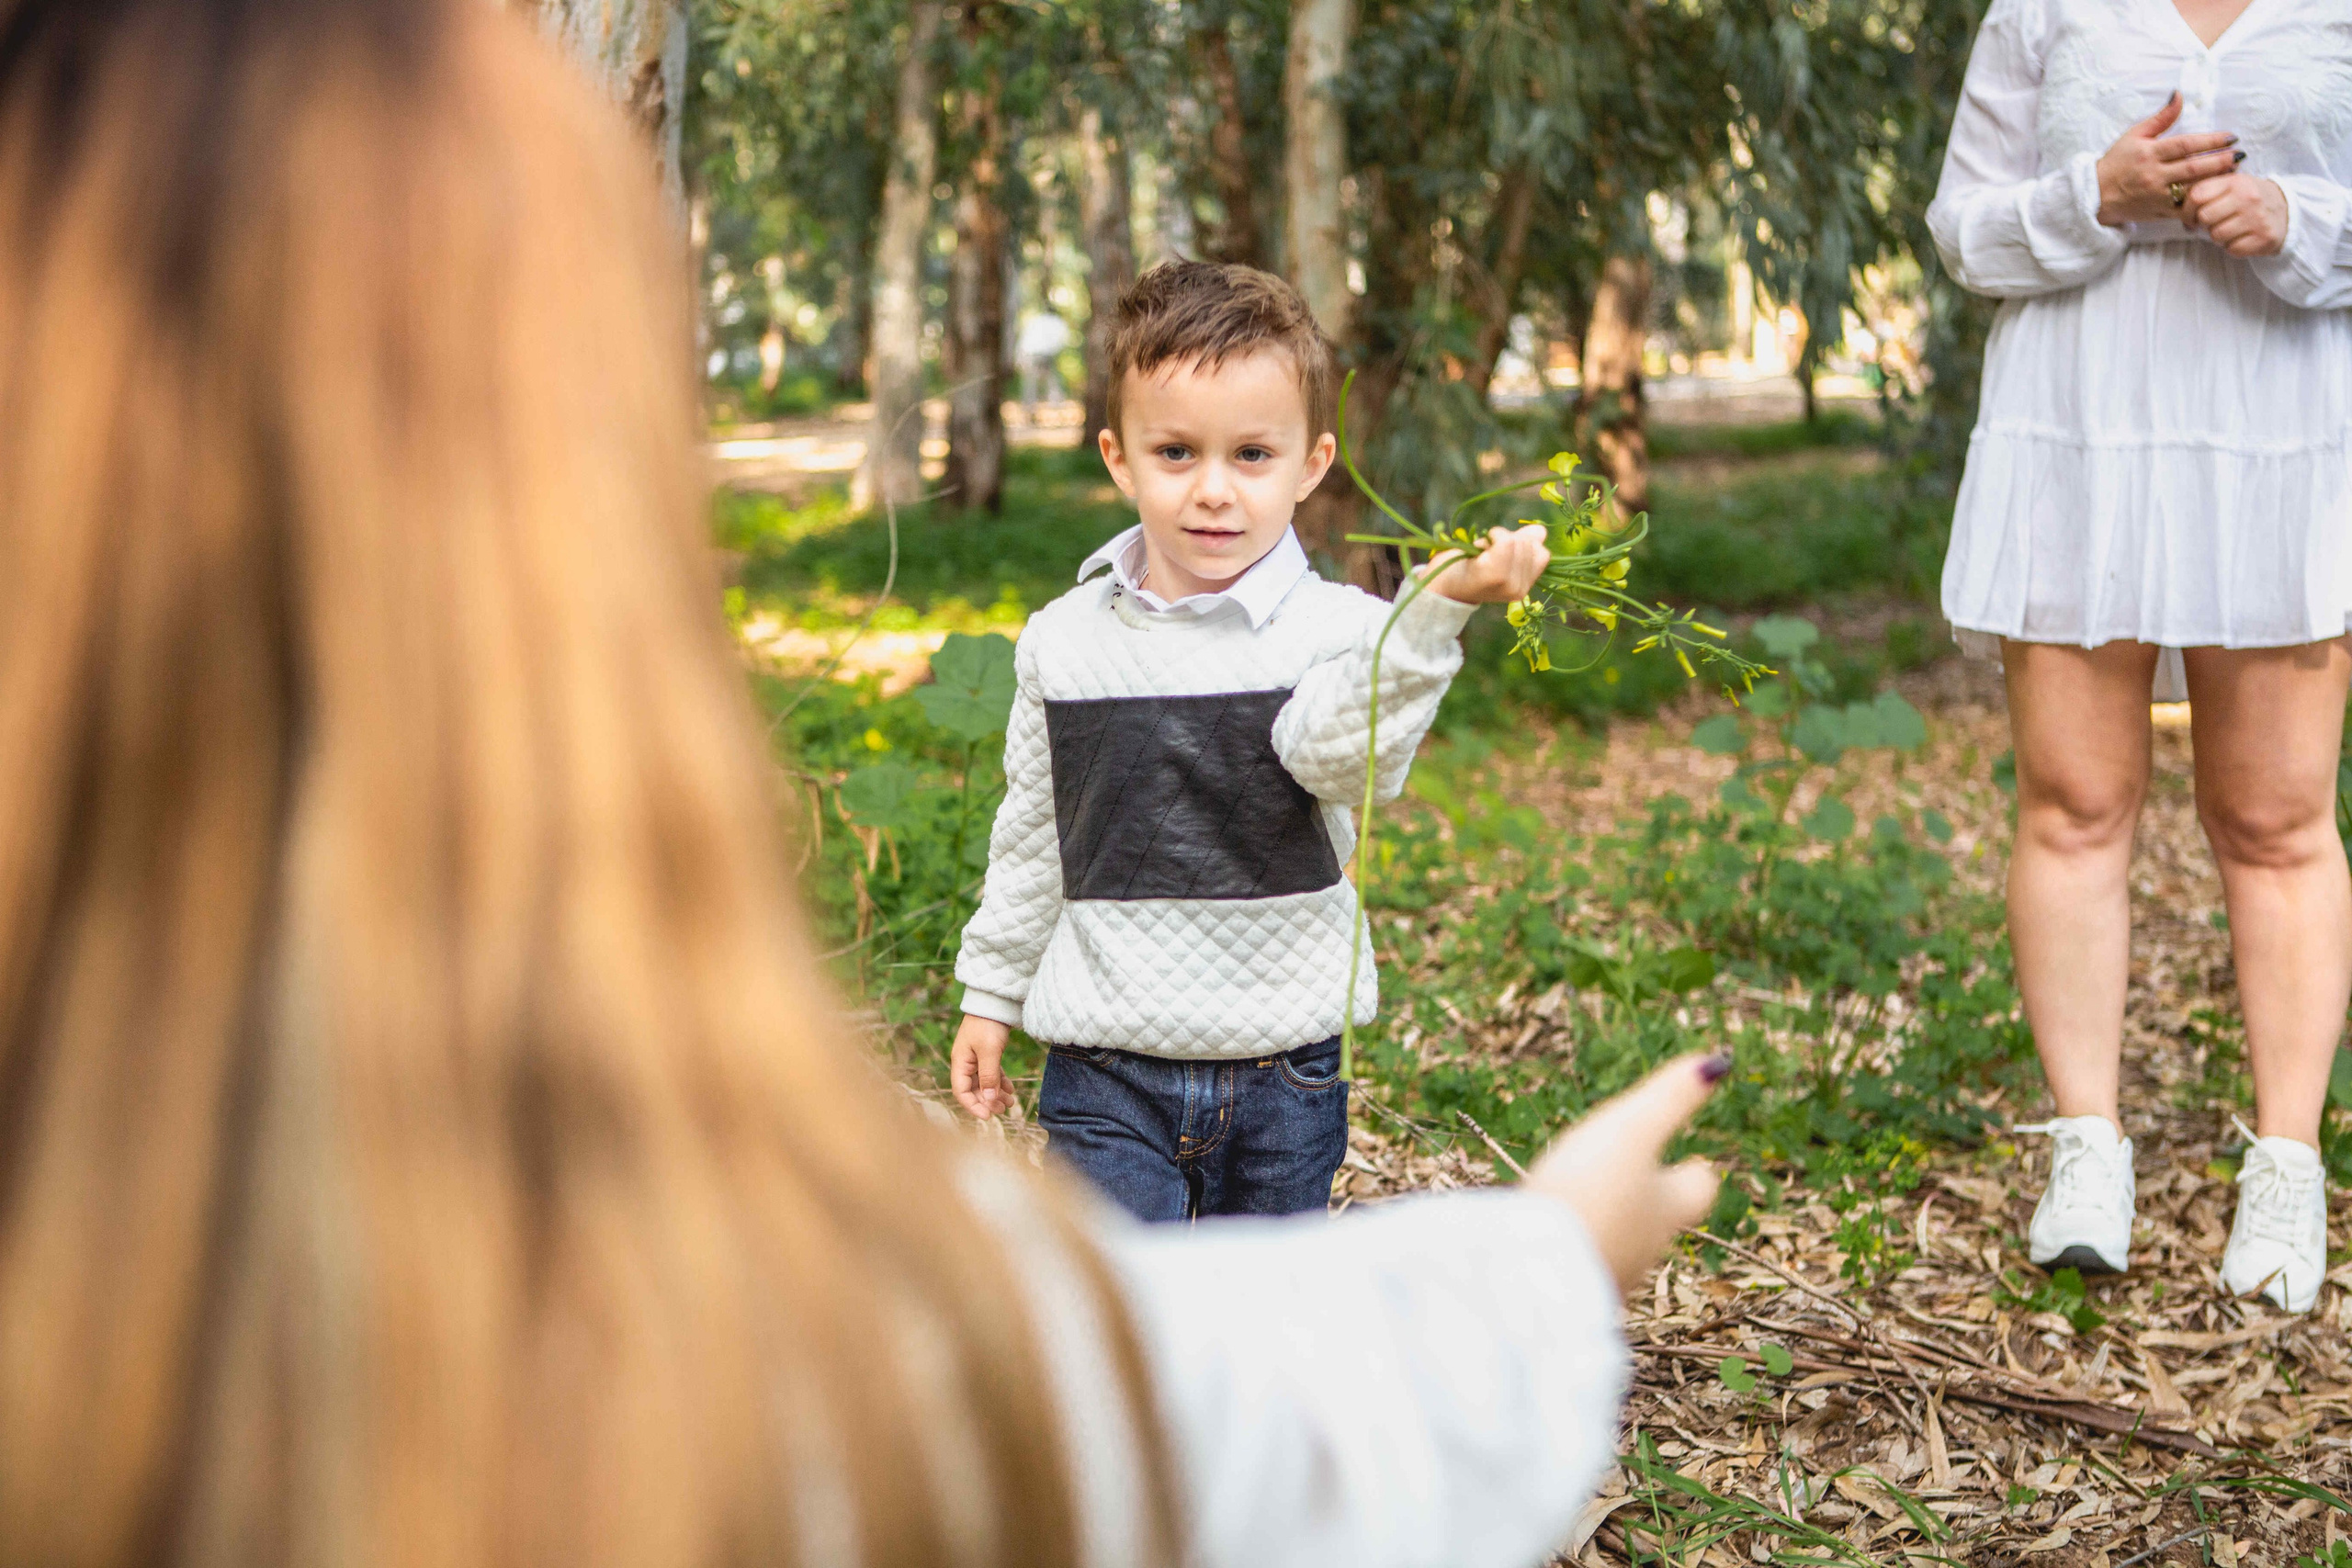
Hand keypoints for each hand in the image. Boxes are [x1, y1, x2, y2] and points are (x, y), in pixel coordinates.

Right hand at [952, 1014, 1015, 1117]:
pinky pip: (992, 1074)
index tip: (989, 1116)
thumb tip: (990, 1101)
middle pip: (974, 1090)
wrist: (995, 1001)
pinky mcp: (987, 1053)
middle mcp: (966, 1062)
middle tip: (1004, 1110)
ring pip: (984, 1083)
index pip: (961, 1092)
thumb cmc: (988, 1024)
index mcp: (960, 1062)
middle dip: (988, 1102)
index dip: (973, 1106)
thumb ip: (989, 1076)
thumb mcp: (989, 1051)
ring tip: (1011, 1102)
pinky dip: (1000, 1083)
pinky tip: (1011, 1089)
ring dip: (996, 1094)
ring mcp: (976, 1058)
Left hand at [1421, 523, 1550, 605]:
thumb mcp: (1498, 554)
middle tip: (1485, 554)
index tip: (1499, 551)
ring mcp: (1509, 585)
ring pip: (1517, 542)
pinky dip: (1492, 537)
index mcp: (1524, 586)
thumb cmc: (1465, 567)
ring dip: (1497, 538)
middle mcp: (1520, 590)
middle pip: (1529, 545)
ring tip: (1480, 554)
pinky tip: (1479, 550)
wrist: (1439, 585)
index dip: (1522, 543)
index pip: (1541, 553)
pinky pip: (1506, 542)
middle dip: (1507, 539)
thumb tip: (1540, 531)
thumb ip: (1521, 543)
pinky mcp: (1494, 575)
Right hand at [1522, 1052, 1726, 1292]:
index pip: (1700, 1188)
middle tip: (1635, 1176)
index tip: (1694, 1160)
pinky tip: (1550, 1241)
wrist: (1536, 1273)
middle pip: (1660, 1218)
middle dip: (1650, 1198)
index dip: (1696, 1172)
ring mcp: (1610, 1270)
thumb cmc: (1591, 1192)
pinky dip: (1575, 1246)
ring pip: (1620, 1241)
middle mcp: (1647, 1245)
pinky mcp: (1569, 1288)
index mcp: (1669, 1206)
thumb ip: (1671, 1098)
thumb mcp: (1632, 1131)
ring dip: (1610, 1222)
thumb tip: (1719, 1062)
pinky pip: (1580, 1261)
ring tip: (1587, 1204)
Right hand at [2094, 92, 2241, 226]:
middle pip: (2194, 167)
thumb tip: (2180, 94)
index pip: (2186, 145)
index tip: (2231, 137)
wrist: (2095, 196)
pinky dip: (2203, 203)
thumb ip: (2161, 117)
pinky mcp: (2158, 212)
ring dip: (2217, 181)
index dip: (2211, 141)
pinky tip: (2218, 196)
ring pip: (2192, 189)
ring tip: (2236, 172)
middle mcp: (2153, 175)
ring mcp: (2157, 196)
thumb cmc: (2116, 162)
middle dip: (2220, 161)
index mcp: (2148, 153)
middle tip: (2240, 154)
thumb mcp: (2134, 135)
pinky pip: (2185, 209)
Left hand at [2183, 172, 2288, 256]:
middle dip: (2204, 223)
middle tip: (2213, 223)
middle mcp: (2247, 197)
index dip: (2187, 209)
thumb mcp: (2232, 186)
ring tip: (2230, 228)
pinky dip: (2232, 246)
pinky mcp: (2263, 238)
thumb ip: (2207, 191)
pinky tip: (2242, 237)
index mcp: (2235, 181)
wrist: (2287, 210)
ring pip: (2216, 235)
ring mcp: (2257, 218)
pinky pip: (2231, 249)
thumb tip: (2178, 209)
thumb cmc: (2249, 199)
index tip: (2190, 216)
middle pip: (2204, 217)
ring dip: (2218, 236)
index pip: (2197, 195)